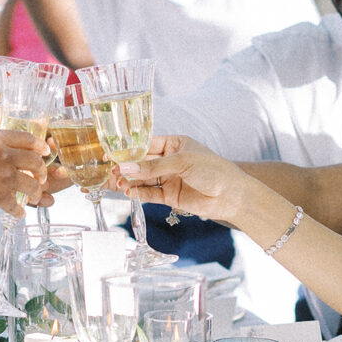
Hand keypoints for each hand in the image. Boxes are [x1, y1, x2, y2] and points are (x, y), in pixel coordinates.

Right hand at [0, 122, 49, 216]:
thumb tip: (2, 153)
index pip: (26, 138)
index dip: (38, 145)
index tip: (44, 151)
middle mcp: (3, 154)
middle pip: (34, 160)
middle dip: (42, 170)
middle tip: (42, 176)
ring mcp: (5, 176)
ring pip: (32, 184)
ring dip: (36, 192)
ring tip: (35, 196)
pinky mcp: (2, 196)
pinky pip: (17, 204)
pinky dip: (19, 210)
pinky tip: (19, 212)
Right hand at [116, 134, 248, 225]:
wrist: (231, 195)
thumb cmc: (213, 170)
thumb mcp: (182, 162)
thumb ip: (153, 166)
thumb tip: (126, 167)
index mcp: (174, 144)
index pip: (146, 144)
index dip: (128, 150)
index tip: (111, 153)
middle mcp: (170, 161)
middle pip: (142, 163)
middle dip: (126, 167)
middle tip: (110, 170)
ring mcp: (169, 179)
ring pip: (144, 179)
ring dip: (130, 181)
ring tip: (116, 183)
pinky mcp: (170, 196)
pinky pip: (150, 194)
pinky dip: (139, 194)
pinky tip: (128, 192)